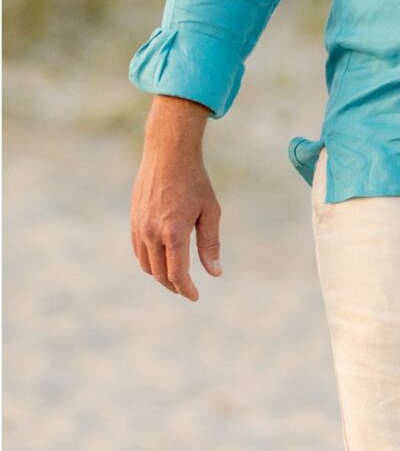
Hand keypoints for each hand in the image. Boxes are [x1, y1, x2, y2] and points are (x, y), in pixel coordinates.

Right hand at [131, 96, 221, 300]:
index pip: (177, 274)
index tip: (195, 296)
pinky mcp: (133, 220)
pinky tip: (161, 260)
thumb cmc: (195, 181)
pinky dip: (149, 261)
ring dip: (160, 275)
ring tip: (176, 278)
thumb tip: (215, 273)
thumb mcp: (210, 212)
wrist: (168, 153)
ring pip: (146, 265)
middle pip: (160, 274)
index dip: (187, 289)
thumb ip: (210, 244)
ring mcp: (139, 226)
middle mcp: (152, 233)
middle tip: (187, 290)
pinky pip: (138, 250)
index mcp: (174, 233)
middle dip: (174, 286)